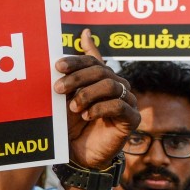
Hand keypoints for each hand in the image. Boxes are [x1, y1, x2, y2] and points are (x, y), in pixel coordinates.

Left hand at [54, 29, 139, 169]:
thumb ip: (73, 72)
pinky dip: (100, 109)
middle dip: (77, 78)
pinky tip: (88, 116)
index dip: (76, 60)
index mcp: (102, 78)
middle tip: (57, 88)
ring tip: (74, 107)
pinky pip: (120, 106)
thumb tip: (85, 33)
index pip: (92, 61)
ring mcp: (127, 101)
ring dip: (88, 94)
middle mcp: (118, 85)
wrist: (80, 156)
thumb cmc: (73, 125)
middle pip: (101, 71)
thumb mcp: (67, 97)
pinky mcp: (132, 119)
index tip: (57, 66)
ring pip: (111, 85)